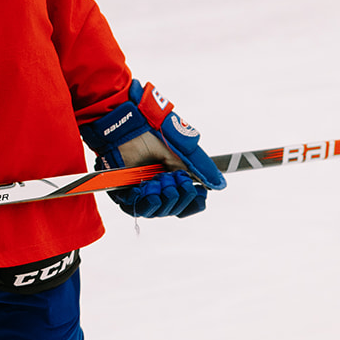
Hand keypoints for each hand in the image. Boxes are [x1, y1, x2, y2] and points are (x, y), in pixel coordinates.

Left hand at [80, 80, 225, 220]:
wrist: (128, 127)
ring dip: (161, 197)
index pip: (186, 204)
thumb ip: (198, 169)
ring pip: (156, 212)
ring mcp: (139, 192)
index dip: (192, 201)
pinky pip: (136, 209)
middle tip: (173, 179)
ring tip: (158, 180)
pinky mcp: (122, 194)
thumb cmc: (151, 135)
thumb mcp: (180, 152)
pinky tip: (145, 187)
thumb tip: (218, 185)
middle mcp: (156, 190)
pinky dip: (144, 200)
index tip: (198, 191)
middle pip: (172, 210)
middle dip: (176, 196)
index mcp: (171, 181)